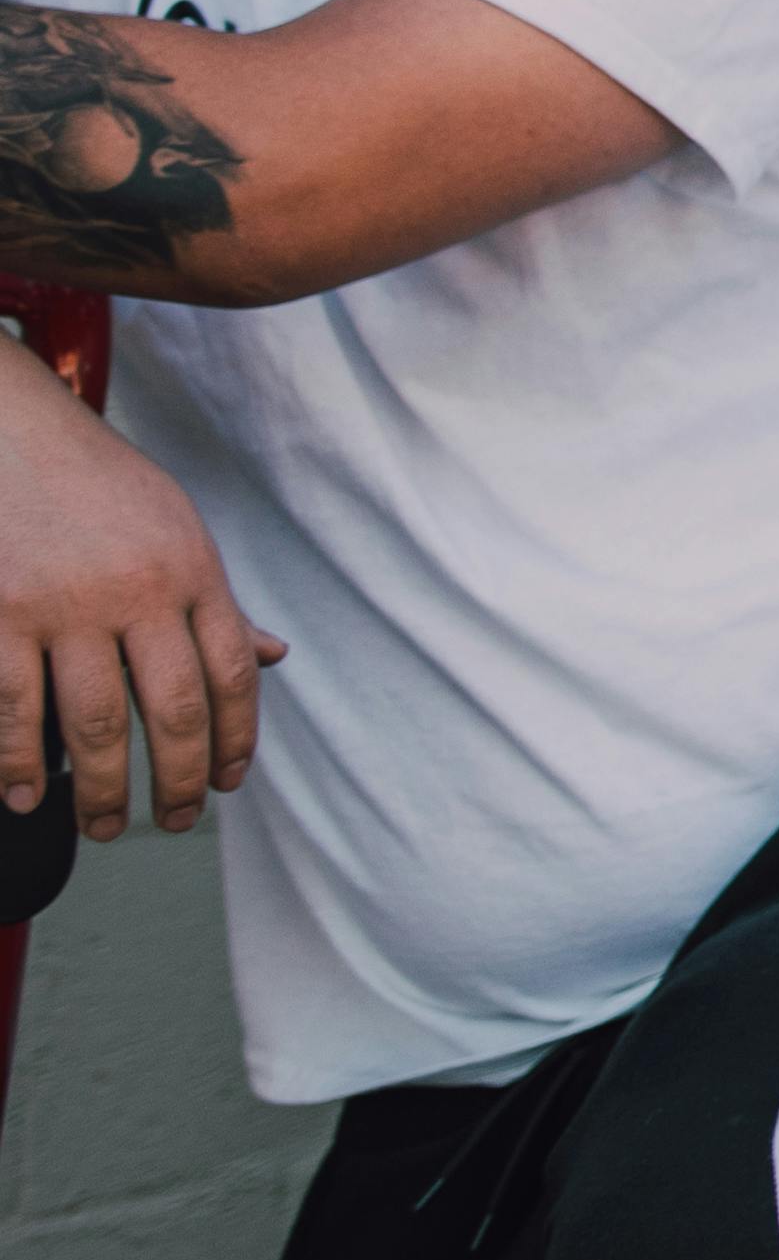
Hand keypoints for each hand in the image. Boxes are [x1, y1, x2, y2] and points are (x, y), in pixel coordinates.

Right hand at [1, 387, 280, 839]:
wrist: (10, 433)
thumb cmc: (98, 489)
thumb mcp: (177, 529)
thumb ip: (215, 601)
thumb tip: (272, 657)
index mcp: (191, 571)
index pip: (232, 675)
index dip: (238, 739)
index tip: (231, 782)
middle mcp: (135, 593)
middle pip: (172, 712)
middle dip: (178, 782)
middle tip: (175, 821)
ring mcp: (62, 607)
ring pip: (94, 724)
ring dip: (101, 790)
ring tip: (104, 826)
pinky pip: (14, 707)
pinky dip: (19, 762)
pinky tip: (27, 795)